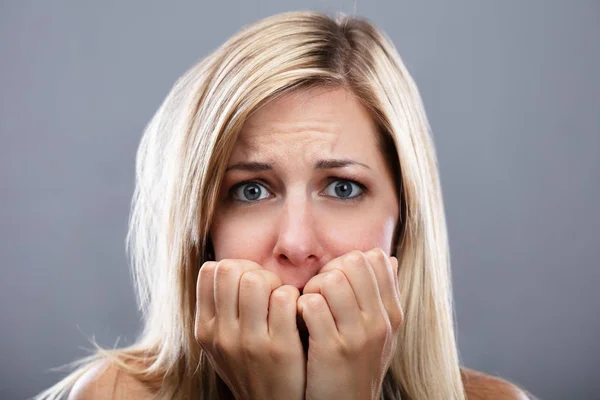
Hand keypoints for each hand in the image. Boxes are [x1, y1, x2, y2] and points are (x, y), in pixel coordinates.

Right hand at [194, 259, 305, 399]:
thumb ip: (218, 310)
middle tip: (268, 289)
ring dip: (274, 282)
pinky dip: (294, 297)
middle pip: (232, 269)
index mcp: (205, 330)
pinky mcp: (280, 348)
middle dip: (254, 271)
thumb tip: (221, 268)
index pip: (211, 271)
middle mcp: (223, 335)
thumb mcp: (221, 344)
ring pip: (257, 280)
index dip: (234, 268)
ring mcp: (251, 342)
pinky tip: (296, 311)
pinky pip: (285, 297)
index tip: (248, 282)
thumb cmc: (251, 368)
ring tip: (281, 299)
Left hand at [297, 249, 402, 399]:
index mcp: (391, 313)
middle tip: (320, 293)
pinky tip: (300, 320)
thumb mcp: (380, 333)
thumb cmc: (356, 367)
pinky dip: (300, 306)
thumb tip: (389, 259)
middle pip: (354, 261)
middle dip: (331, 270)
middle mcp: (379, 322)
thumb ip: (383, 296)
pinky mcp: (330, 349)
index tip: (339, 282)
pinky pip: (312, 304)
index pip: (376, 259)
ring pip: (332, 280)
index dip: (350, 262)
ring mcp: (357, 336)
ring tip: (309, 307)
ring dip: (313, 288)